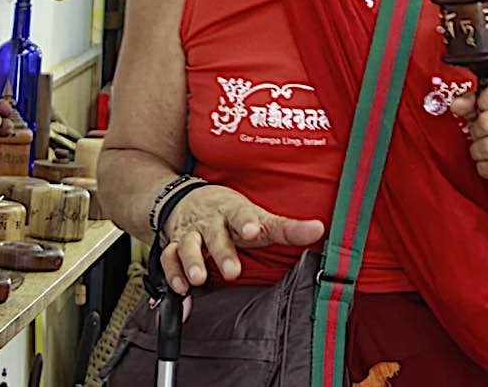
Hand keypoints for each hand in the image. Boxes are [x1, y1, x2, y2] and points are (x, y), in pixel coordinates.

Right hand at [158, 185, 324, 295]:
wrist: (185, 199)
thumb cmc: (230, 213)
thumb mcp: (257, 215)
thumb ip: (287, 227)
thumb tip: (319, 229)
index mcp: (233, 212)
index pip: (241, 214)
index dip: (248, 222)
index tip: (254, 230)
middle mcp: (211, 222)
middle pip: (215, 235)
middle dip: (222, 252)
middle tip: (231, 271)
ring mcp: (190, 234)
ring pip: (187, 246)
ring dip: (192, 262)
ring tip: (198, 280)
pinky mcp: (173, 246)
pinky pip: (168, 260)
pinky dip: (172, 274)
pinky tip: (181, 289)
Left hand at [449, 75, 487, 198]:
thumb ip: (472, 101)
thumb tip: (457, 106)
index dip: (484, 99)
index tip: (484, 107)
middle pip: (486, 122)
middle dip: (476, 129)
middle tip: (483, 132)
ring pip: (487, 148)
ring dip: (478, 150)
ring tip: (487, 147)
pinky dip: (485, 167)